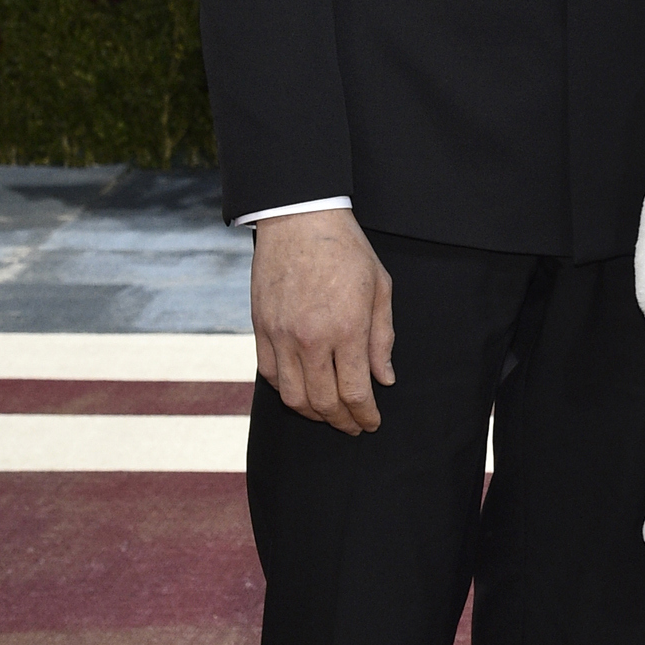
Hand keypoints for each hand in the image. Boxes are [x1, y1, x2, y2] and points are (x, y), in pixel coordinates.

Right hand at [252, 212, 394, 433]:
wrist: (299, 218)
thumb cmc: (347, 250)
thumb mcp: (380, 289)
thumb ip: (382, 338)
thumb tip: (384, 379)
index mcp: (346, 329)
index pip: (355, 392)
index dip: (365, 416)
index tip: (371, 423)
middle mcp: (311, 338)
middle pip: (324, 402)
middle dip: (342, 422)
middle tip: (353, 426)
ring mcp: (281, 335)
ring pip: (293, 396)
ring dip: (312, 413)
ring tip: (328, 414)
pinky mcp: (261, 327)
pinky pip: (270, 374)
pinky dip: (286, 390)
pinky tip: (301, 390)